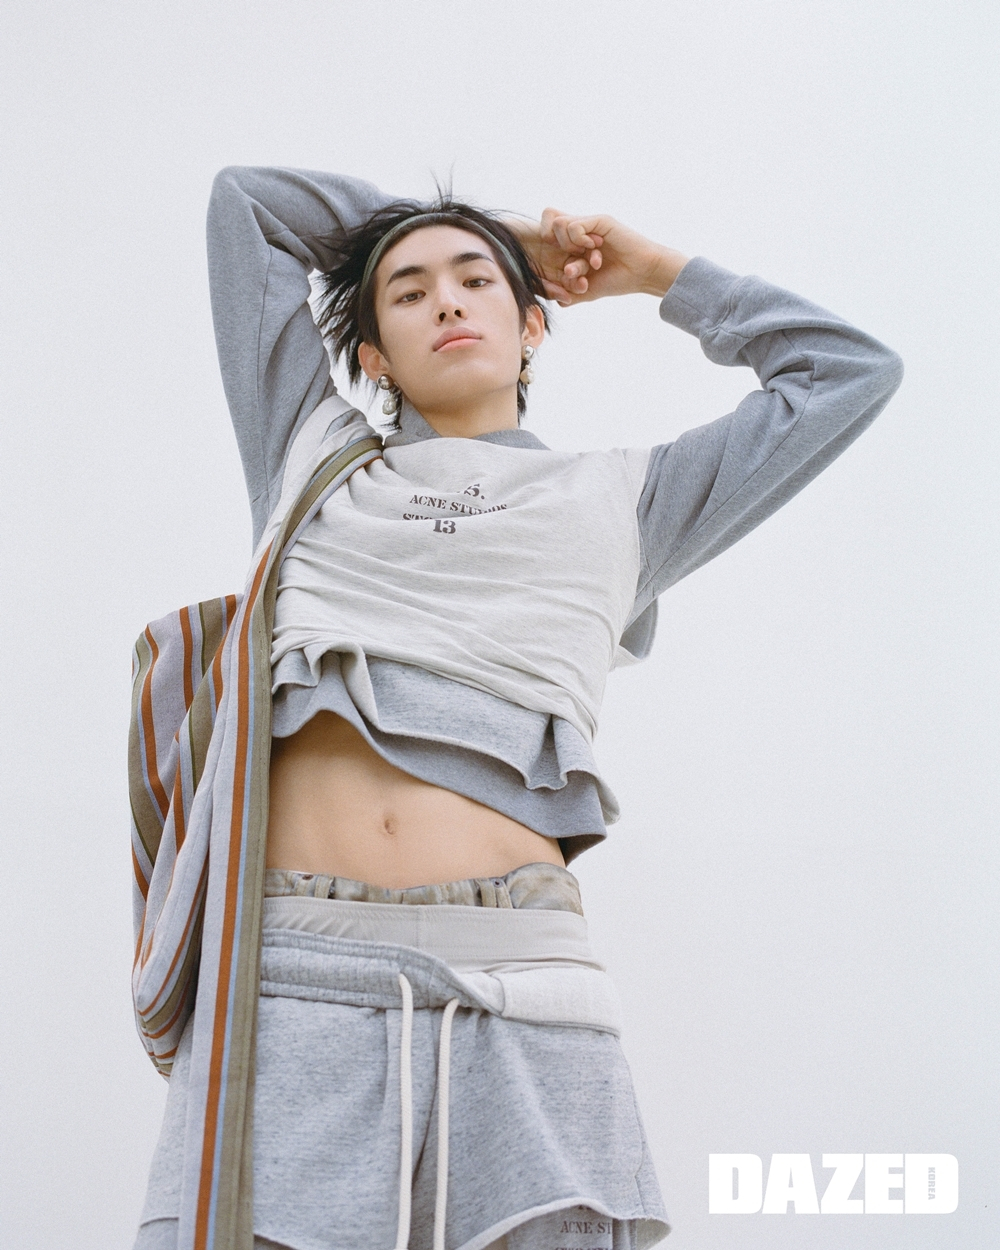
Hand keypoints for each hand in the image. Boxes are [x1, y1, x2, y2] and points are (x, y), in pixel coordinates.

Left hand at [508, 211, 688, 305]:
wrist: (642, 274)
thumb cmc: (617, 281)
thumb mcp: (587, 291)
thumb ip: (570, 295)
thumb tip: (556, 301)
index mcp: (572, 244)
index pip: (545, 231)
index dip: (546, 248)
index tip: (562, 267)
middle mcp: (579, 230)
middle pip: (548, 223)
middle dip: (555, 250)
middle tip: (574, 265)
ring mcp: (589, 224)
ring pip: (559, 225)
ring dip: (570, 247)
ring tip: (590, 260)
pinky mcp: (599, 221)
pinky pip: (574, 225)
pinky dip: (580, 241)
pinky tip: (597, 252)